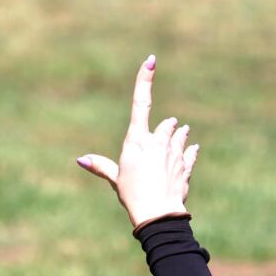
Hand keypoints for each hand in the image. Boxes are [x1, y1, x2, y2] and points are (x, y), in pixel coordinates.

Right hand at [76, 56, 199, 231]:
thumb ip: (102, 166)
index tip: (151, 61)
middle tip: (171, 125)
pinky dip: (191, 151)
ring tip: (182, 132)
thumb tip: (81, 159)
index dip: (145, 79)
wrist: (158, 213)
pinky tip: (193, 148)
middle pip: (166, 124)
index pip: (140, 101)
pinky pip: (191, 153)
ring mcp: (174, 152)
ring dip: (180, 135)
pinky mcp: (186, 165)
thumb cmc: (132, 195)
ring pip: (180, 136)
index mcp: (136, 139)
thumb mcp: (115, 178)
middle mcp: (157, 141)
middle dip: (168, 126)